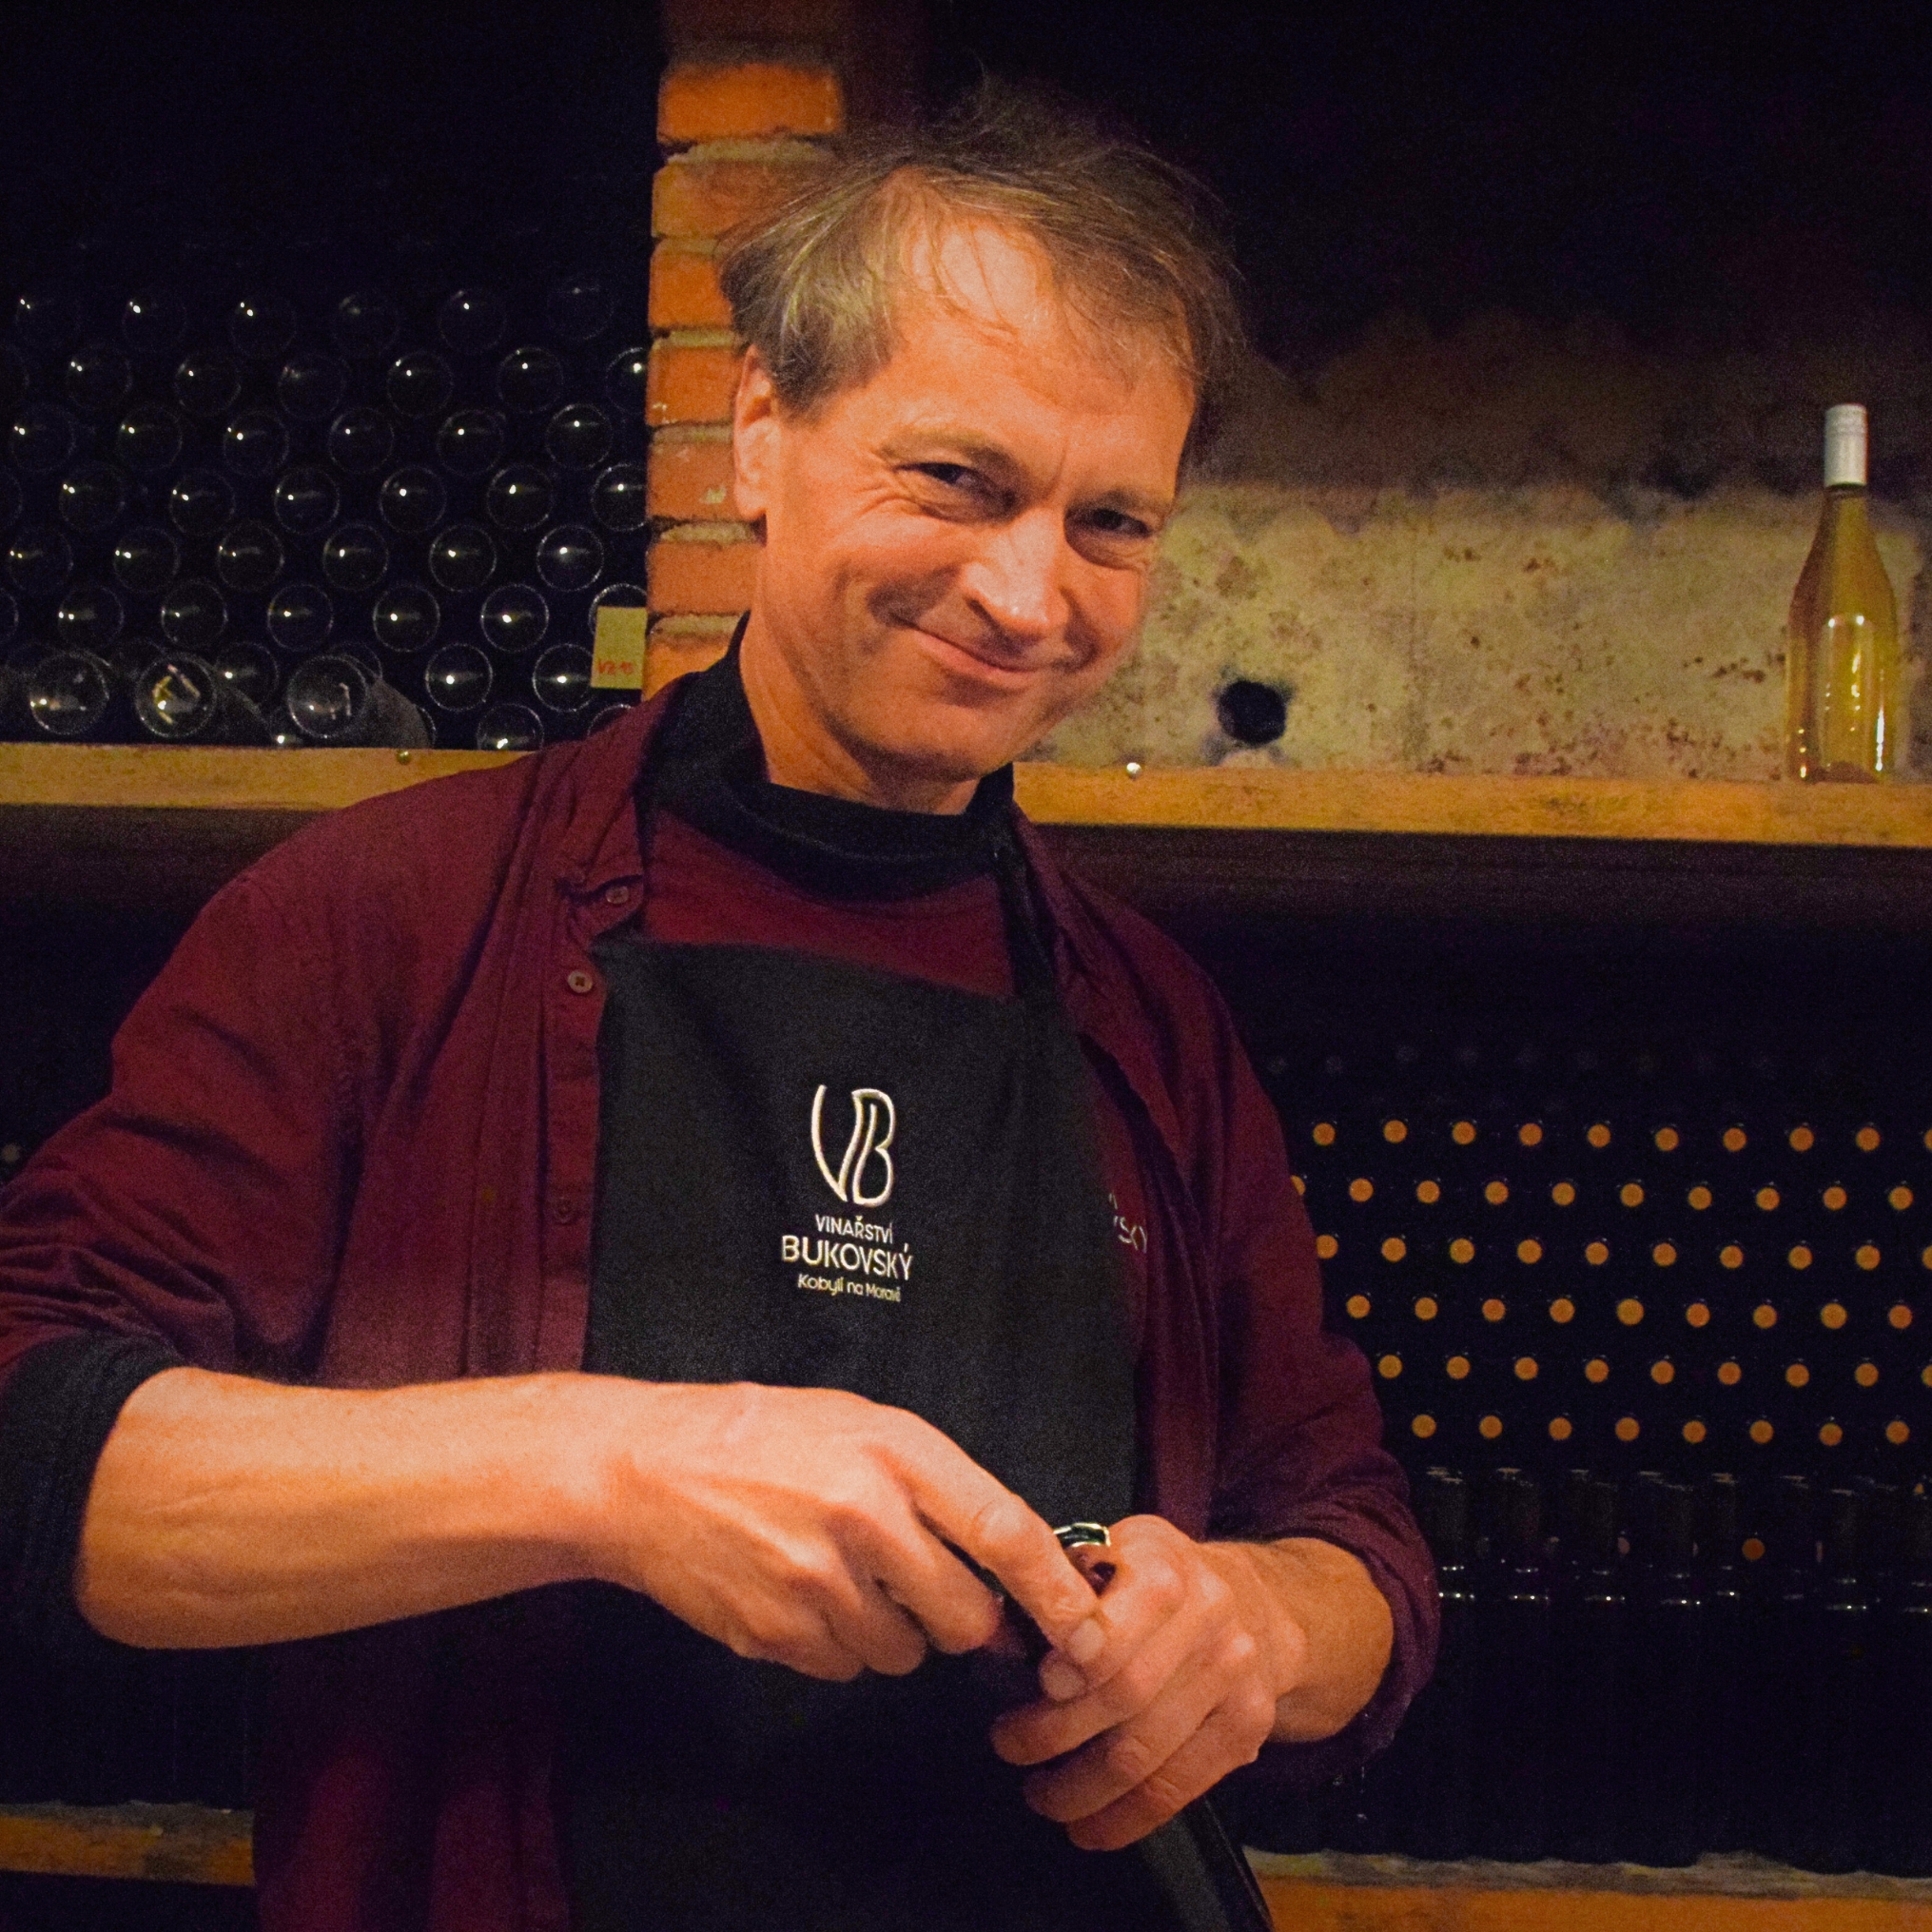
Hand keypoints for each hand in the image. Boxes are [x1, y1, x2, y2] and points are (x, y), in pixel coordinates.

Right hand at [578, 1379, 1107, 1684]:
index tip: (1091, 1631)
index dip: (1058, 1592)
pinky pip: (846, 1667)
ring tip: (847, 1575)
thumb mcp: (862, 1423)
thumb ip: (938, 1486)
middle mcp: (864, 1516)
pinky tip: (803, 1592)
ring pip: (905, 1652)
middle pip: (965, 1617)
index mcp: (896, 1451)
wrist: (643, 1471)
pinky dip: (840, 1644)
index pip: (1005, 1532)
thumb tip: (1009, 1563)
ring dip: (896, 1632)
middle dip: (967, 1622)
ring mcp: (817, 1581)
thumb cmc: (763, 1436)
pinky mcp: (776, 1633)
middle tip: (935, 1592)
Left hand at [987, 1516, 1303, 1850]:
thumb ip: (1065, 1582)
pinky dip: (1126, 1819)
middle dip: (1055, 1733)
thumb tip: (1000, 1634)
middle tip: (1010, 1746)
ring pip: (1146, 1753)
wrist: (1256, 1604)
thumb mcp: (1114, 1548)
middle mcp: (1209, 1615)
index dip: (1076, 1660)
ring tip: (1040, 1795)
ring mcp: (1234, 1675)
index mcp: (1164, 1563)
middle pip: (1125, 1694)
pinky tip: (1089, 1827)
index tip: (1039, 1685)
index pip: (1120, 1619)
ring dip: (1081, 1788)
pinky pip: (1180, 1788)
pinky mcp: (1248, 1727)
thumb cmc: (1158, 1579)